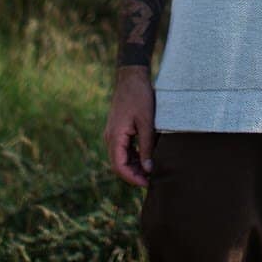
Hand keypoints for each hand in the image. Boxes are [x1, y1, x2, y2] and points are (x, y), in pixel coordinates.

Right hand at [104, 66, 155, 187]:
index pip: (119, 166)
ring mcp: (113, 133)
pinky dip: (133, 156)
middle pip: (118, 164)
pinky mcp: (118, 129)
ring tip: (151, 170)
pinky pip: (123, 148)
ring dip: (134, 166)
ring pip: (120, 157)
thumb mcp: (147, 123)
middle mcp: (110, 137)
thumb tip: (148, 169)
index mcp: (115, 137)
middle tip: (152, 179)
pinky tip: (146, 157)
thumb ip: (146, 147)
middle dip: (134, 174)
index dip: (132, 178)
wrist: (132, 77)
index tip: (147, 184)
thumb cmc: (140, 97)